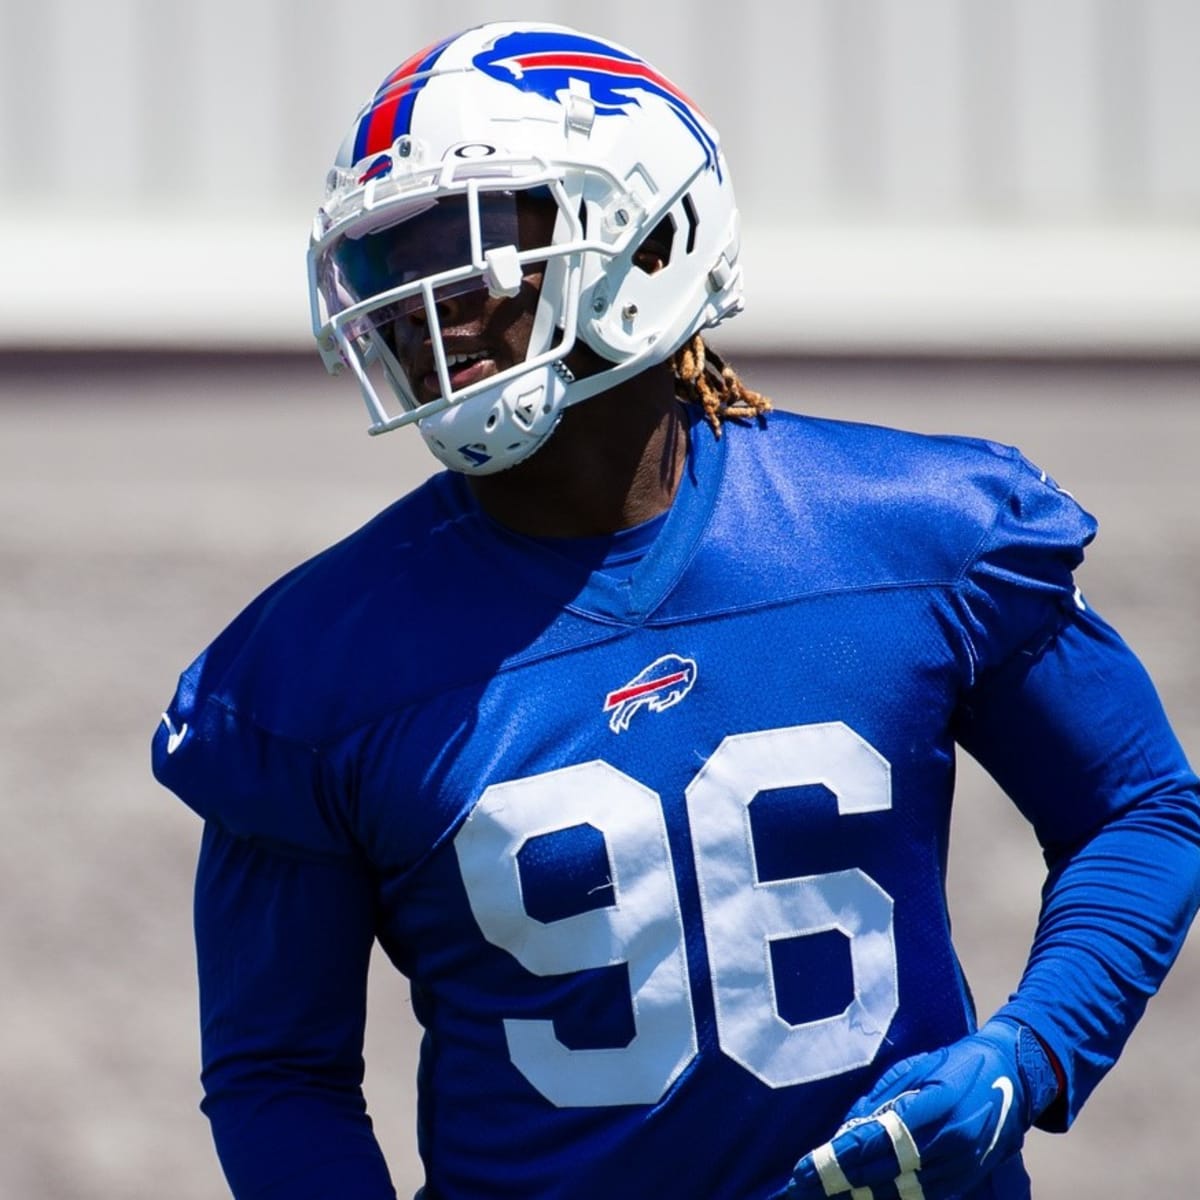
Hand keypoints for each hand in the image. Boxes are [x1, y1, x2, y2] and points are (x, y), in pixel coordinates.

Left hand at [784, 1019, 1058, 1199]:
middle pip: (883, 1175)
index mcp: (934, 1106)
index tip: (803, 1170)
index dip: (837, 1159)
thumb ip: (879, 1100)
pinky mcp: (965, 1182)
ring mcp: (959, 1168)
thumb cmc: (955, 1064)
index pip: (875, 1141)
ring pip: (901, 1196)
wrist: (1013, 1079)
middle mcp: (948, 1143)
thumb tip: (843, 1132)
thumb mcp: (914, 1068)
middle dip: (838, 1186)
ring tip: (821, 1199)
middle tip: (799, 1191)